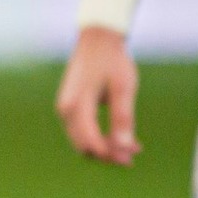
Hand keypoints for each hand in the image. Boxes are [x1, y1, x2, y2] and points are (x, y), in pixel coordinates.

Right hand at [56, 27, 141, 165]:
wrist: (97, 40)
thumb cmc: (112, 61)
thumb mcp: (123, 88)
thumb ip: (123, 118)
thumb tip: (124, 146)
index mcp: (76, 105)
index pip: (90, 140)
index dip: (109, 153)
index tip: (130, 158)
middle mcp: (65, 110)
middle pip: (84, 144)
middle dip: (107, 153)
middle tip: (133, 156)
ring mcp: (65, 109)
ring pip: (82, 140)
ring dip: (104, 146)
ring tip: (132, 147)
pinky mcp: (70, 107)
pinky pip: (82, 130)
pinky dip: (99, 137)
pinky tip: (120, 136)